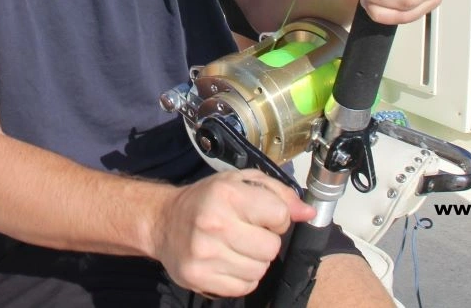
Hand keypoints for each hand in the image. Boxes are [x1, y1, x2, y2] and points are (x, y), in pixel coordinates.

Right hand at [151, 169, 307, 297]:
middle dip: (265, 241)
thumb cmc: (206, 200)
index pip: (280, 215)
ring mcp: (205, 254)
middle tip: (247, 232)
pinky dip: (241, 278)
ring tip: (235, 247)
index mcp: (227, 194)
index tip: (261, 215)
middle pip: (271, 248)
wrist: (164, 222)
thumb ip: (279, 193)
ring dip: (253, 261)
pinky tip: (227, 261)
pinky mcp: (199, 277)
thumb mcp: (240, 182)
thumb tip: (307, 212)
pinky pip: (244, 288)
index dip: (276, 217)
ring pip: (259, 270)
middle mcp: (214, 223)